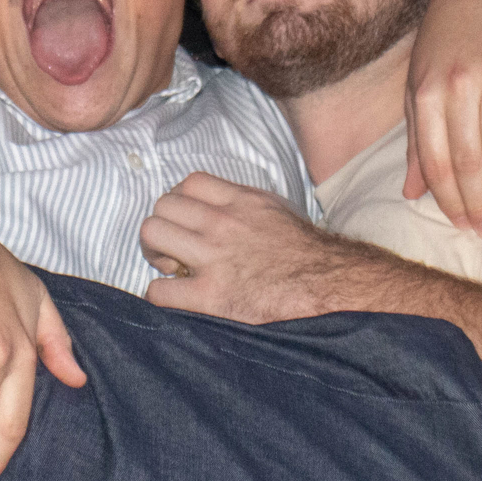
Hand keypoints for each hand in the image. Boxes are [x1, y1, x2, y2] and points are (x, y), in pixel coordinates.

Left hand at [138, 173, 349, 324]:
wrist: (329, 289)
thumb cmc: (306, 255)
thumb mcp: (278, 211)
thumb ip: (245, 204)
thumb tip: (221, 204)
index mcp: (241, 201)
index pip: (189, 183)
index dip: (181, 202)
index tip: (188, 222)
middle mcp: (222, 223)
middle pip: (163, 205)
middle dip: (163, 226)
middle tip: (175, 249)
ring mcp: (213, 259)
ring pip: (152, 234)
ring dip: (155, 253)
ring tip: (172, 268)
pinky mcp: (209, 296)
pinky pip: (159, 289)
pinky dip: (160, 294)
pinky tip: (175, 298)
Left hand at [403, 0, 481, 237]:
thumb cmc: (444, 43)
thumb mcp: (418, 86)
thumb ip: (416, 140)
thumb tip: (412, 193)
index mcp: (426, 94)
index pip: (436, 160)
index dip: (448, 198)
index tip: (461, 224)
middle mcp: (458, 87)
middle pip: (468, 159)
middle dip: (477, 202)